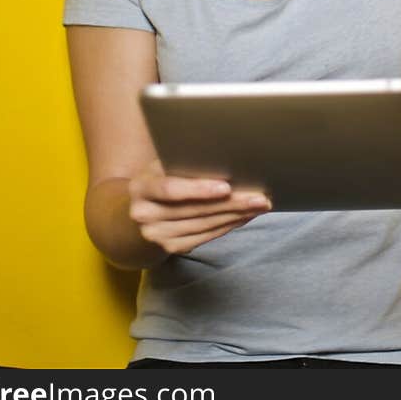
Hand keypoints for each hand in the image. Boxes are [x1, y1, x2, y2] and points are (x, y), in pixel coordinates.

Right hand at [128, 158, 271, 255]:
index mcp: (141, 187)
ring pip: (204, 226)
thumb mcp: (163, 162)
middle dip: (231, 204)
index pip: (170, 190)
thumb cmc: (161, 176)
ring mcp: (157, 235)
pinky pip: (205, 237)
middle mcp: (145, 215)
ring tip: (259, 205)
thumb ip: (185, 159)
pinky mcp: (171, 248)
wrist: (140, 208)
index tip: (227, 187)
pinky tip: (245, 216)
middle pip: (194, 210)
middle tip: (260, 196)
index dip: (199, 189)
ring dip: (235, 216)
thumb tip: (226, 151)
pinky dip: (228, 226)